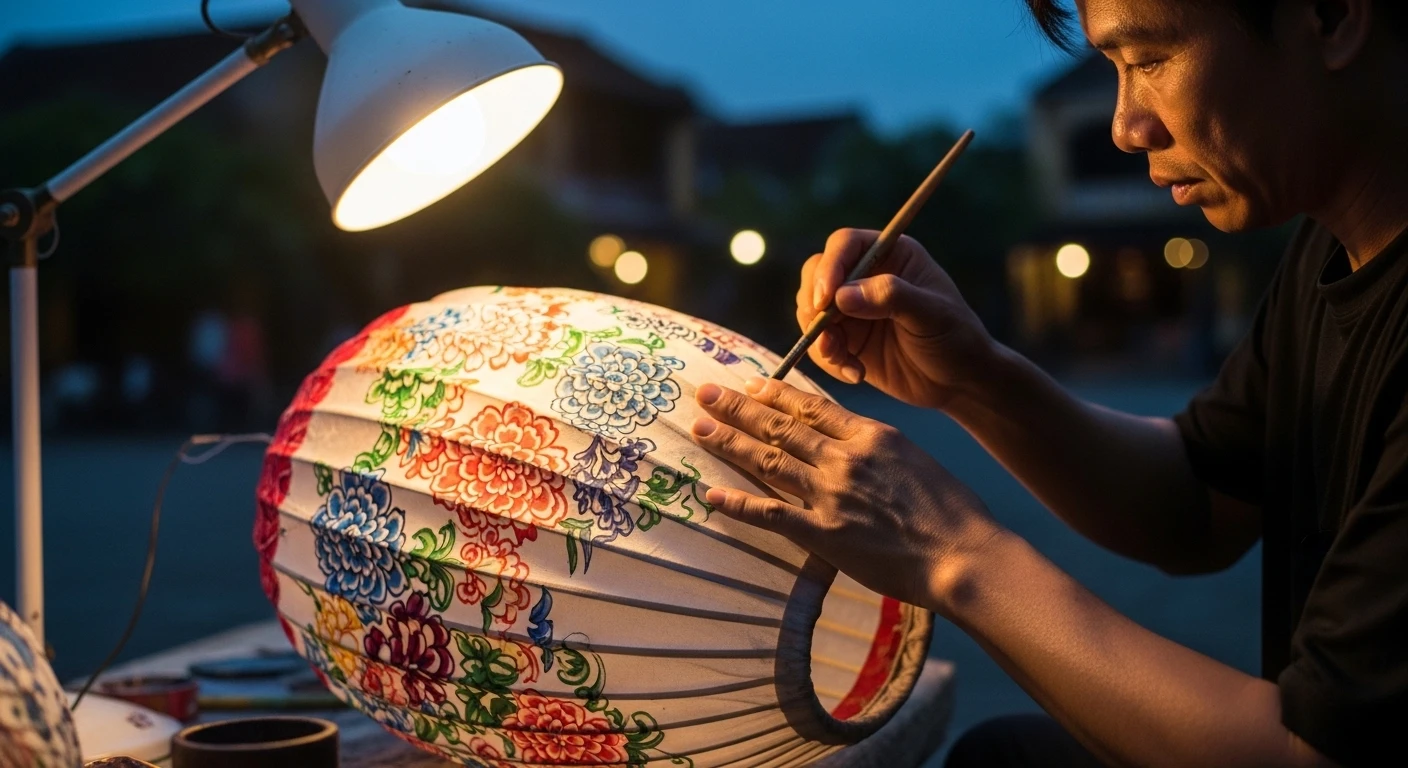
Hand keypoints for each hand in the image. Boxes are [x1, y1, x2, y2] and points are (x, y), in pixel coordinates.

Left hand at [690, 377, 1003, 614]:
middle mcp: (846, 459)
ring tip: (700, 428)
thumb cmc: (951, 513)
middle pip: (781, 426)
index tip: (750, 384)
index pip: (812, 406)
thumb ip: (878, 449)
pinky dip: (738, 504)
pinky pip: (771, 514)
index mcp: (872, 435)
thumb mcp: (915, 461)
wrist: (965, 555)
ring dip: (730, 443)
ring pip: (769, 460)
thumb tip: (853, 441)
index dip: (775, 394)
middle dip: (738, 408)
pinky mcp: (826, 534)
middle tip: (705, 392)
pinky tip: (711, 496)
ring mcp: (833, 495)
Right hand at [800, 228, 993, 410]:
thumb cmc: (956, 338)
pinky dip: (828, 360)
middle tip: (824, 334)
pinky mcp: (845, 340)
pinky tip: (855, 373)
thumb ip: (891, 297)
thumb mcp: (931, 314)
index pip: (845, 245)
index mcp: (890, 255)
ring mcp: (851, 309)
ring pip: (810, 311)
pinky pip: (818, 344)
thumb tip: (842, 295)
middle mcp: (865, 276)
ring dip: (819, 337)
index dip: (829, 267)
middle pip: (817, 274)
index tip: (826, 299)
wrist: (960, 382)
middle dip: (814, 305)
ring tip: (843, 360)